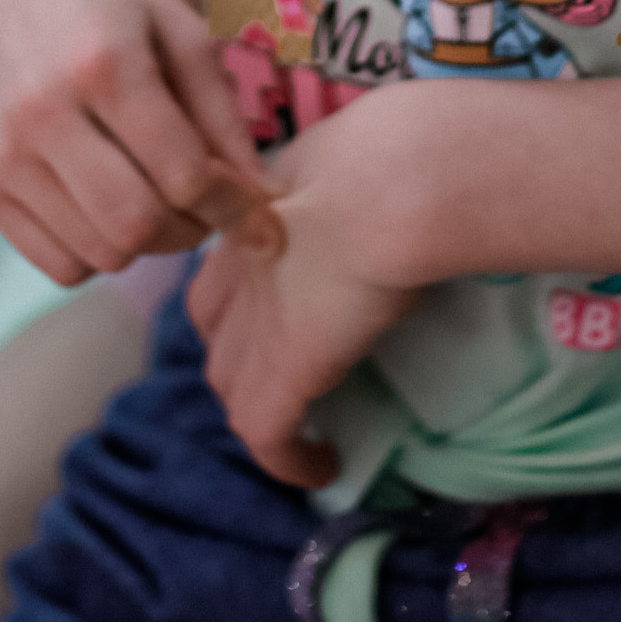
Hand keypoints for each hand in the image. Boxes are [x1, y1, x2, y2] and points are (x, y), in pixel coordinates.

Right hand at [0, 0, 277, 285]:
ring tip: (159, 199)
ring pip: (100, 254)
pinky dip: (98, 253)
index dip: (234, 207)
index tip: (261, 218)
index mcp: (103, 65)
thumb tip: (263, 196)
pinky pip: (59, 264)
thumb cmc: (105, 2)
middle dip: (190, 232)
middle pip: (136, 226)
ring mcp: (4, 155)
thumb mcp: (178, 29)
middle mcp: (42, 114)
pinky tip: (108, 207)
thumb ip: (223, 113)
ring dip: (147, 244)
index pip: (182, 174)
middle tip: (206, 207)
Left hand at [187, 107, 420, 486]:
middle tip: (285, 370)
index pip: (225, 264)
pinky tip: (322, 468)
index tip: (283, 306)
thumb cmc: (394, 154)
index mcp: (252, 214)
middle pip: (215, 326)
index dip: (244, 292)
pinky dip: (289, 460)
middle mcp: (238, 271)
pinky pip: (267, 437)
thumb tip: (405, 173)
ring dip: (261, 407)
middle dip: (240, 351)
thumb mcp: (363, 153)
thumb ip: (359, 176)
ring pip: (232, 383)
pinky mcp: (281, 375)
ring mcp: (253, 323)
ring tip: (301, 427)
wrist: (390, 186)